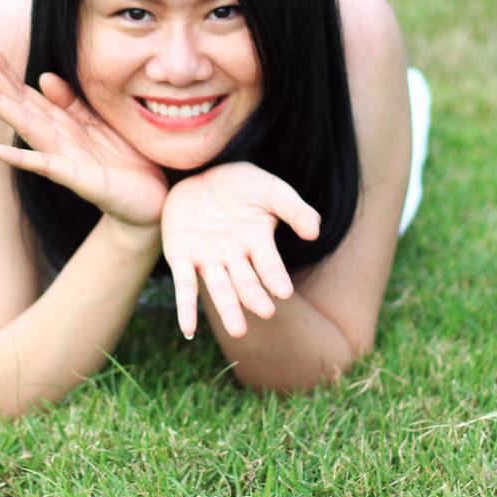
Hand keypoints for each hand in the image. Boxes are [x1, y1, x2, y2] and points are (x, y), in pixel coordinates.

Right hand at [0, 47, 166, 228]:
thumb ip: (72, 103)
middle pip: (20, 104)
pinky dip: (17, 157)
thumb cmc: (124, 163)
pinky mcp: (79, 180)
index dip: (7, 71)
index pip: (28, 92)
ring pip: (26, 126)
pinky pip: (44, 165)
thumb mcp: (100, 124)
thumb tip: (43, 77)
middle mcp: (57, 140)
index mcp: (64, 124)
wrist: (148, 204)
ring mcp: (64, 159)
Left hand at [160, 162, 320, 338]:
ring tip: (238, 330)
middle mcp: (234, 257)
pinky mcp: (181, 255)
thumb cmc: (240, 183)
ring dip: (228, 309)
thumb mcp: (269, 189)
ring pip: (219, 288)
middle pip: (245, 282)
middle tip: (265, 312)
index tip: (284, 292)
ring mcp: (207, 258)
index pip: (269, 266)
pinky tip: (188, 329)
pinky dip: (186, 307)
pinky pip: (184, 284)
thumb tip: (315, 231)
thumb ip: (294, 209)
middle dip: (254, 297)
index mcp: (257, 243)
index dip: (276, 278)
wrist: (200, 166)